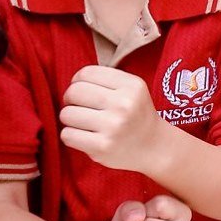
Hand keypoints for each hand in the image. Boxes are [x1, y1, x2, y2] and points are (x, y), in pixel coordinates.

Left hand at [59, 66, 174, 172]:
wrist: (153, 147)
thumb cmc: (135, 115)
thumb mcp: (132, 90)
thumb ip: (106, 81)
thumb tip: (73, 81)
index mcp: (132, 86)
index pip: (86, 73)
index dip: (77, 82)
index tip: (83, 91)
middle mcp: (124, 104)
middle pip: (74, 92)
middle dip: (71, 99)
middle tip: (80, 107)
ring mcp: (113, 126)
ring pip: (67, 114)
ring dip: (70, 119)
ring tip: (84, 123)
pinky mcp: (102, 146)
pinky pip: (67, 135)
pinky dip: (71, 136)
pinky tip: (84, 136)